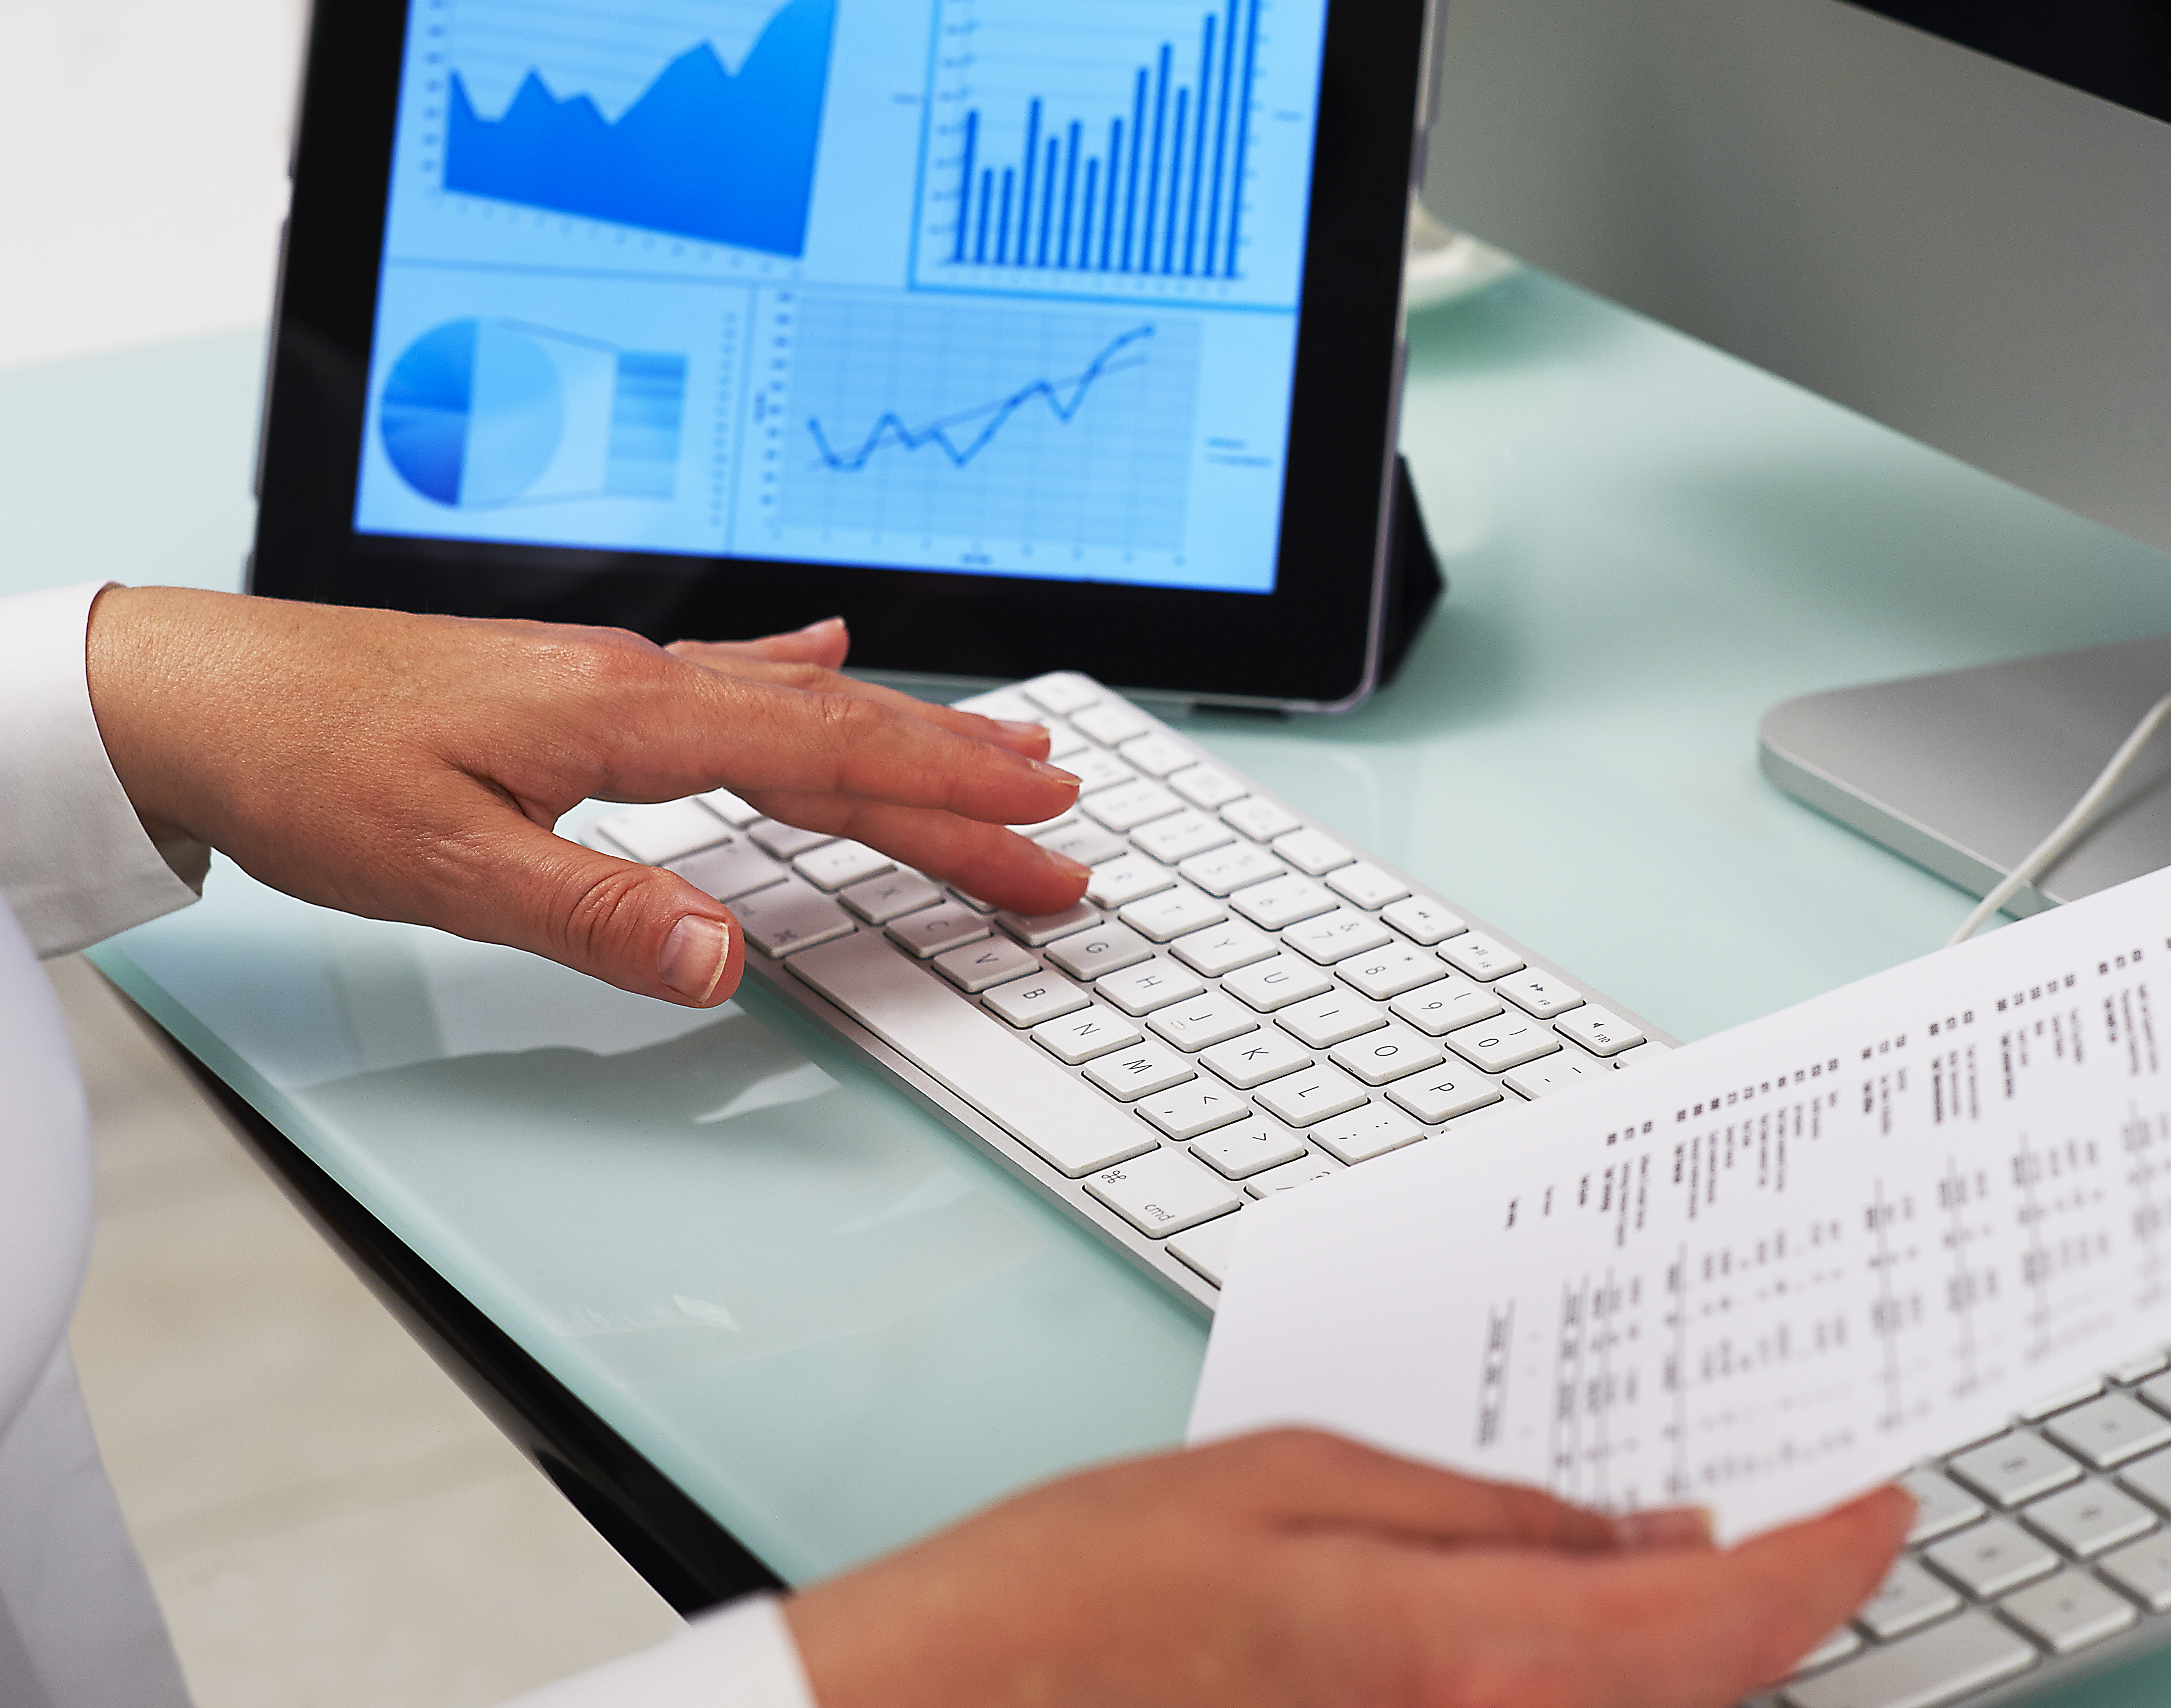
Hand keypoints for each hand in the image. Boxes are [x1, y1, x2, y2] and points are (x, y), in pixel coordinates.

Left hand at [84, 588, 1089, 1005]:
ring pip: (796, 708)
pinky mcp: (578, 689)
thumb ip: (598, 912)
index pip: (824, 756)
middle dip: (959, 788)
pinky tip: (830, 654)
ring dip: (902, 741)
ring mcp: (612, 679)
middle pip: (837, 735)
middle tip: (1061, 830)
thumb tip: (727, 958)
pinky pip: (726, 679)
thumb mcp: (445, 869)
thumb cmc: (306, 770)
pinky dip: (798, 677)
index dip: (944, 792)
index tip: (1040, 817)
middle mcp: (638, 682)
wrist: (196, 691)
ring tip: (996, 759)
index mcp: (625, 719)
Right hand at [783, 1430, 1911, 1707]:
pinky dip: (1611, 1679)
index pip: (1728, 1612)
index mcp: (1469, 1653)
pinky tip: (1582, 1612)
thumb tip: (1634, 1525)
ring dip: (1703, 1647)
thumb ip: (1486, 1513)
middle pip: (1713, 1687)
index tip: (1887, 1496)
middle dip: (1783, 1598)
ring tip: (1705, 1544)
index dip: (1836, 1551)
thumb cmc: (1092, 1598)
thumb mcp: (1295, 1480)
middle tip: (1809, 1500)